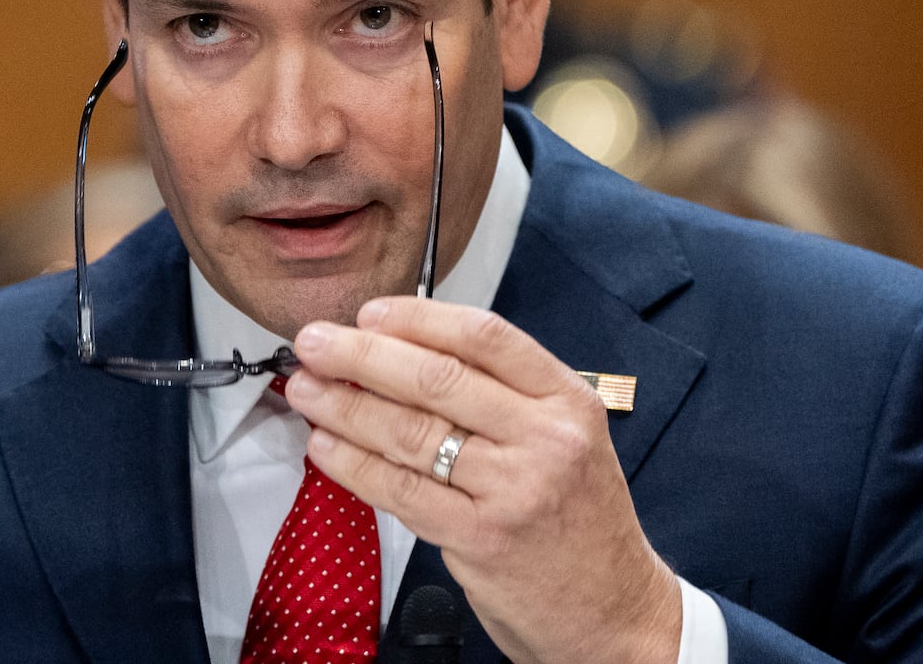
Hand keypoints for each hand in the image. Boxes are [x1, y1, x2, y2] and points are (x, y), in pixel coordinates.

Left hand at [284, 296, 681, 663]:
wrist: (615, 610)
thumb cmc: (579, 516)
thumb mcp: (567, 436)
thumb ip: (502, 395)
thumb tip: (404, 351)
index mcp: (567, 399)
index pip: (484, 337)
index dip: (417, 318)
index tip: (369, 313)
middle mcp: (545, 438)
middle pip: (436, 380)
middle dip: (362, 356)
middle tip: (315, 342)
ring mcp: (513, 490)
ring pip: (410, 433)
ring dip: (346, 407)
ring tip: (307, 390)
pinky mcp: (481, 538)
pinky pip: (402, 491)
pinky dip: (355, 465)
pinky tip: (325, 448)